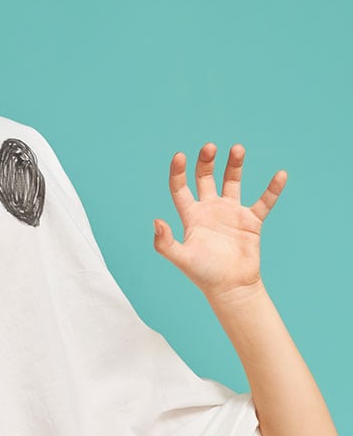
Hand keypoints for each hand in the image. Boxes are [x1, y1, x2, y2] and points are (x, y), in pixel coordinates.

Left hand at [153, 143, 286, 302]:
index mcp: (191, 216)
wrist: (230, 288)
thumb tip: (156, 221)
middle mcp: (209, 210)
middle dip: (206, 162)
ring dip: (234, 165)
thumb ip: (165, 242)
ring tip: (237, 149)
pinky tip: (280, 174)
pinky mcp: (251, 221)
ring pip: (232, 182)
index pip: (180, 189)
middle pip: (205, 178)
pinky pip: (264, 201)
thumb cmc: (203, 274)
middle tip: (209, 147)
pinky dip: (272, 189)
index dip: (178, 172)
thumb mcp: (181, 258)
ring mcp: (230, 213)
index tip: (179, 156)